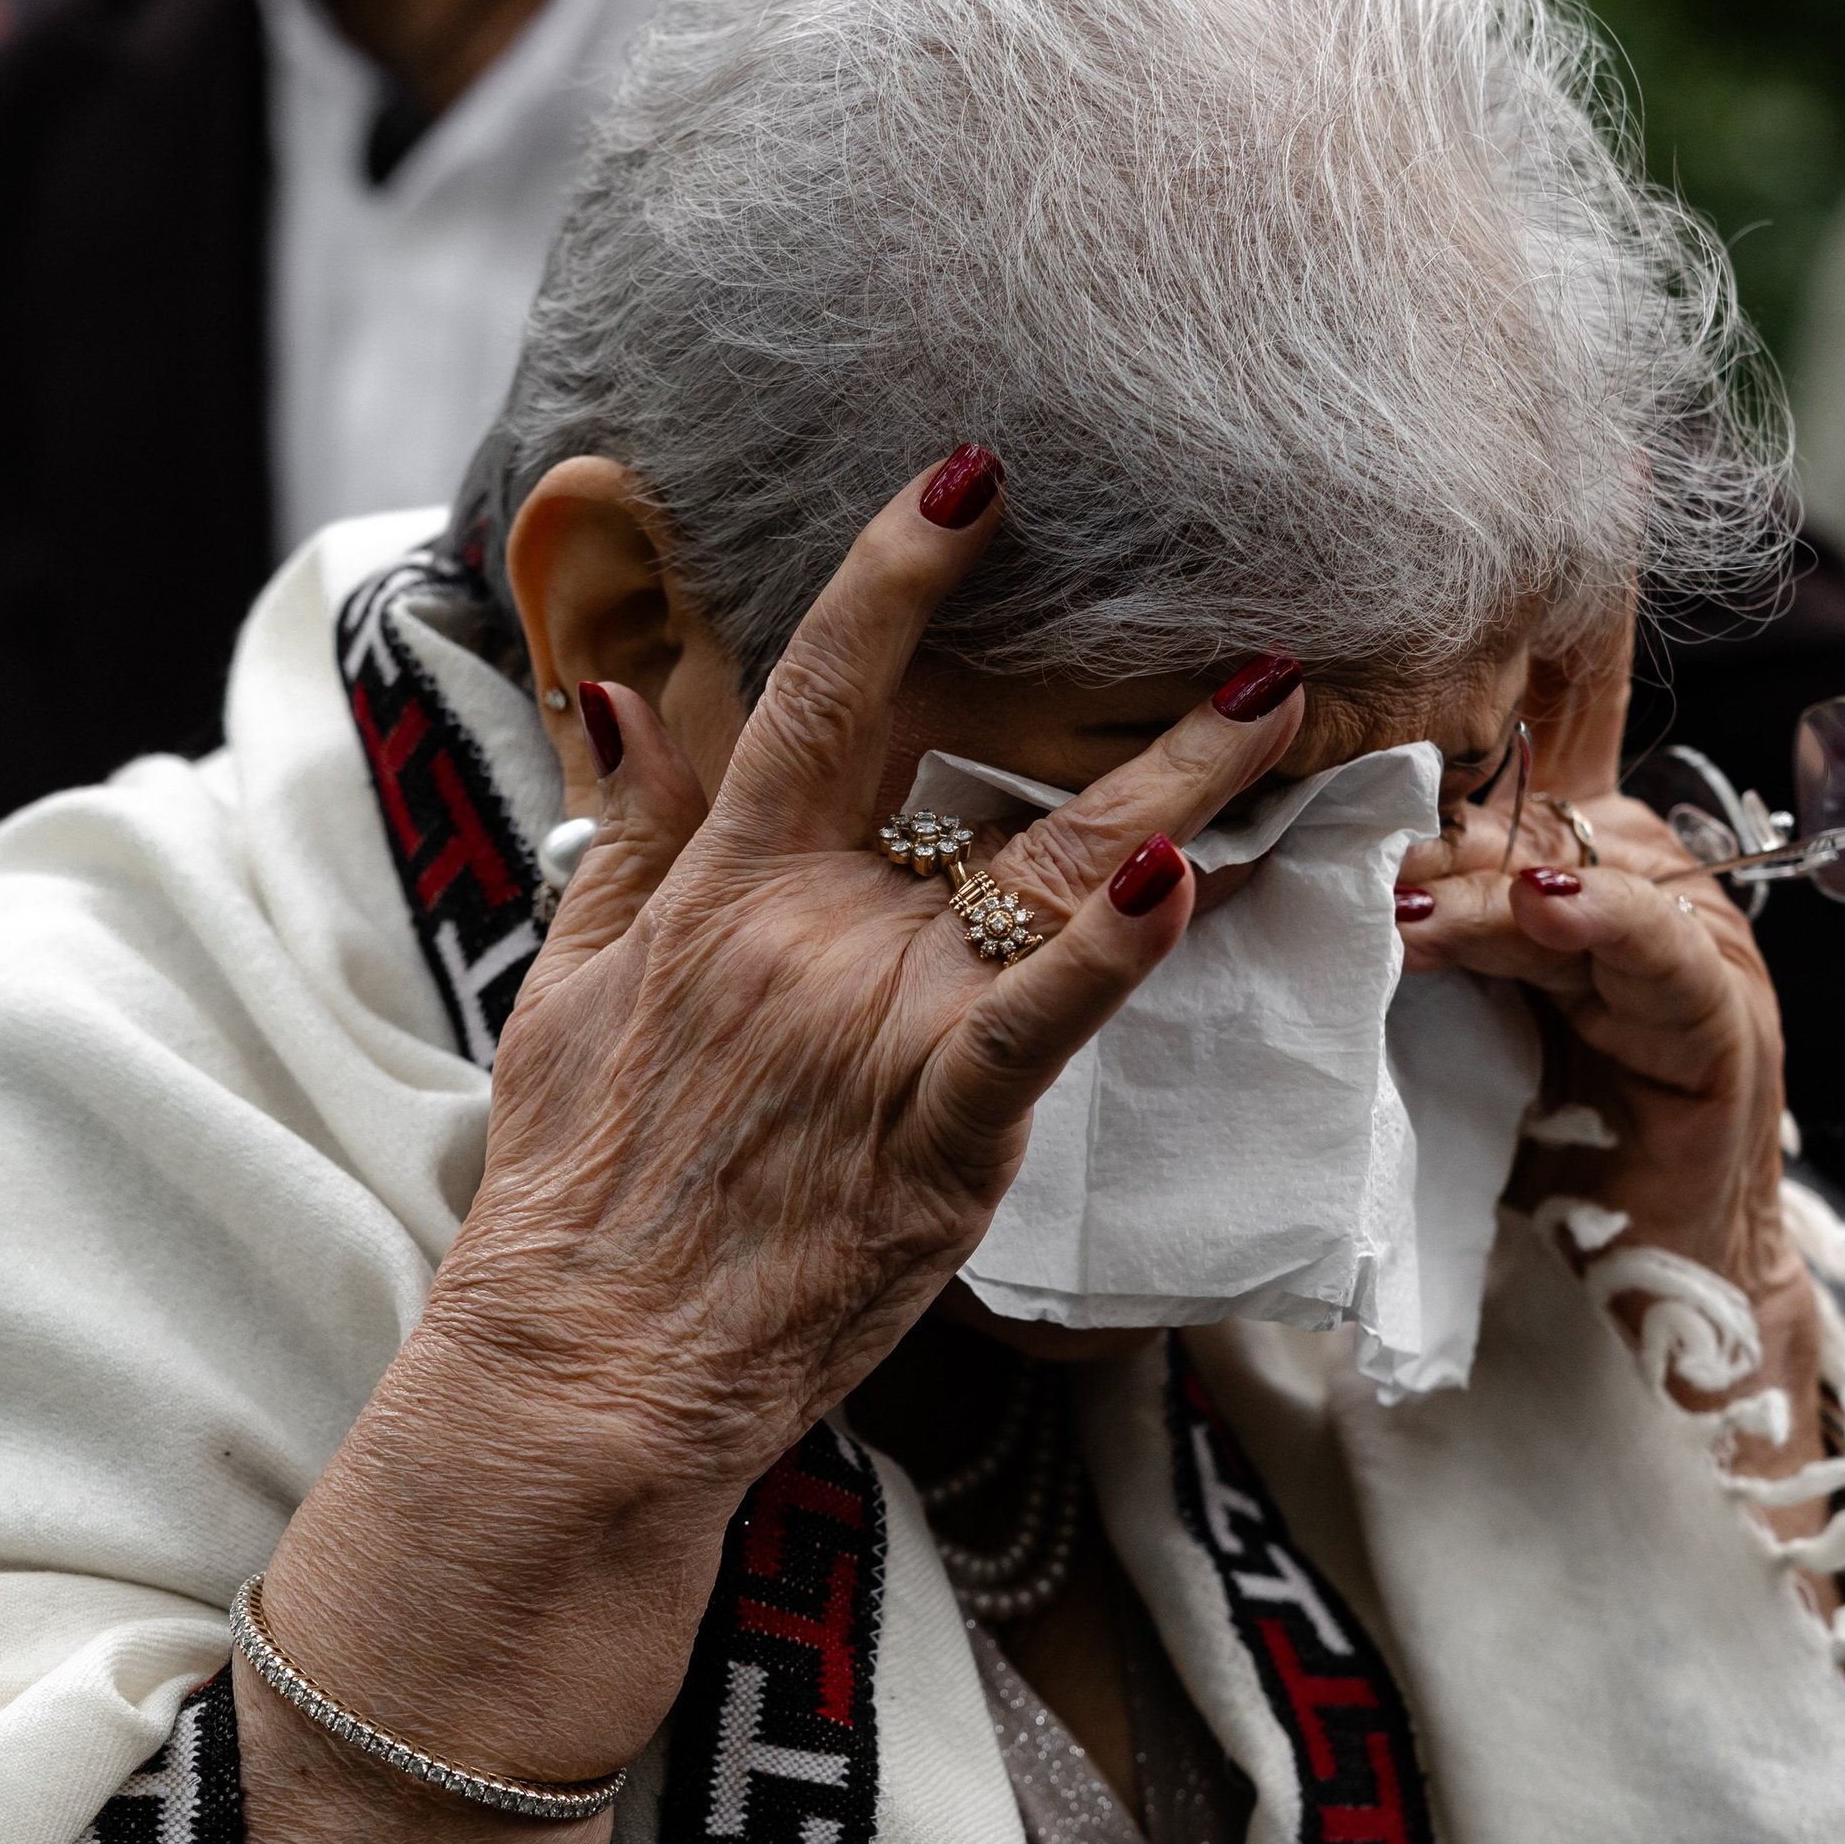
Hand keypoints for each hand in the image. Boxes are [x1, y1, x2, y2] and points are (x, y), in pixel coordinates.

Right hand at [267, 458, 1303, 1782]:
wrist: (590, 1363)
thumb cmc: (580, 1192)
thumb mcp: (571, 990)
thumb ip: (623, 836)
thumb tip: (625, 692)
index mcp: (724, 888)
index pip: (812, 695)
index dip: (893, 578)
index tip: (968, 480)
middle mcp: (808, 933)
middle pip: (976, 777)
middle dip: (1109, 689)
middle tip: (1233, 609)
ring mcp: (875, 1029)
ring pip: (1044, 884)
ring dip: (1172, 789)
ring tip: (1274, 706)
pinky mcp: (934, 1137)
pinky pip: (1036, 1029)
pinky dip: (1107, 961)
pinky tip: (1178, 888)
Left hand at [1396, 775, 1823, 1520]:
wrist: (1643, 1298)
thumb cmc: (1539, 1165)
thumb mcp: (1454, 1039)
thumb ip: (1414, 953)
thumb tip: (1295, 888)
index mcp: (1578, 883)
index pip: (1506, 794)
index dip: (1426, 784)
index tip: (1326, 791)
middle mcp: (1643, 897)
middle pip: (1535, 825)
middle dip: (1434, 836)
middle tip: (1336, 850)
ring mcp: (1693, 954)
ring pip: (1587, 879)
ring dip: (1487, 885)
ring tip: (1405, 901)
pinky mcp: (1722, 1027)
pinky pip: (1663, 956)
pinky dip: (1603, 924)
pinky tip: (1540, 906)